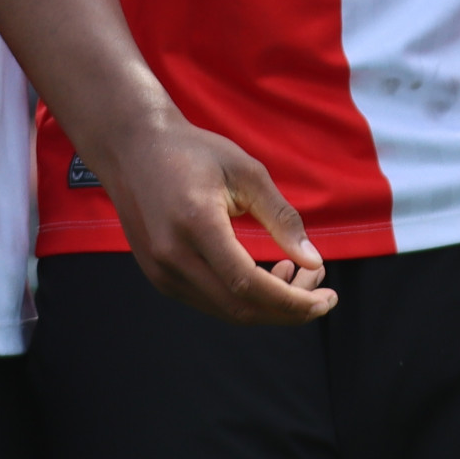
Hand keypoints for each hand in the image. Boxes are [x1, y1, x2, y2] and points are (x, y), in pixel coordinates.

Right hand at [90, 117, 336, 325]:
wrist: (132, 147)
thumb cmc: (193, 151)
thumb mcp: (246, 172)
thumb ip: (281, 218)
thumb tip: (314, 261)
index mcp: (196, 225)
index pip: (248, 284)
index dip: (292, 301)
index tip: (327, 299)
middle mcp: (172, 256)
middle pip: (239, 308)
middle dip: (288, 309)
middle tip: (323, 291)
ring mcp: (161, 271)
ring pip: (225, 311)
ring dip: (268, 304)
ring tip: (298, 273)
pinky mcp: (158, 275)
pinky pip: (209, 301)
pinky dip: (243, 298)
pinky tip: (267, 273)